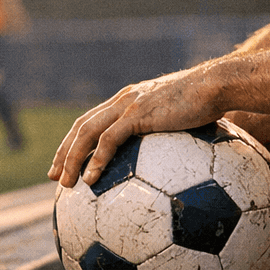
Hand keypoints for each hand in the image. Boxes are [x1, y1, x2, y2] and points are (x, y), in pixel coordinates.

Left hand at [48, 65, 226, 187]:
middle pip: (82, 126)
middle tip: (54, 176)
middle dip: (64, 152)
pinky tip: (91, 178)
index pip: (93, 120)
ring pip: (88, 133)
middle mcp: (123, 100)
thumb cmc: (207, 103)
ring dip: (73, 159)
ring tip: (65, 183)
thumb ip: (170, 133)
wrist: (215, 86)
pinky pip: (109, 139)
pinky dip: (96, 159)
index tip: (67, 162)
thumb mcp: (182, 118)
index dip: (76, 141)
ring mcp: (128, 105)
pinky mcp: (138, 113)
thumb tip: (173, 163)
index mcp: (129, 99)